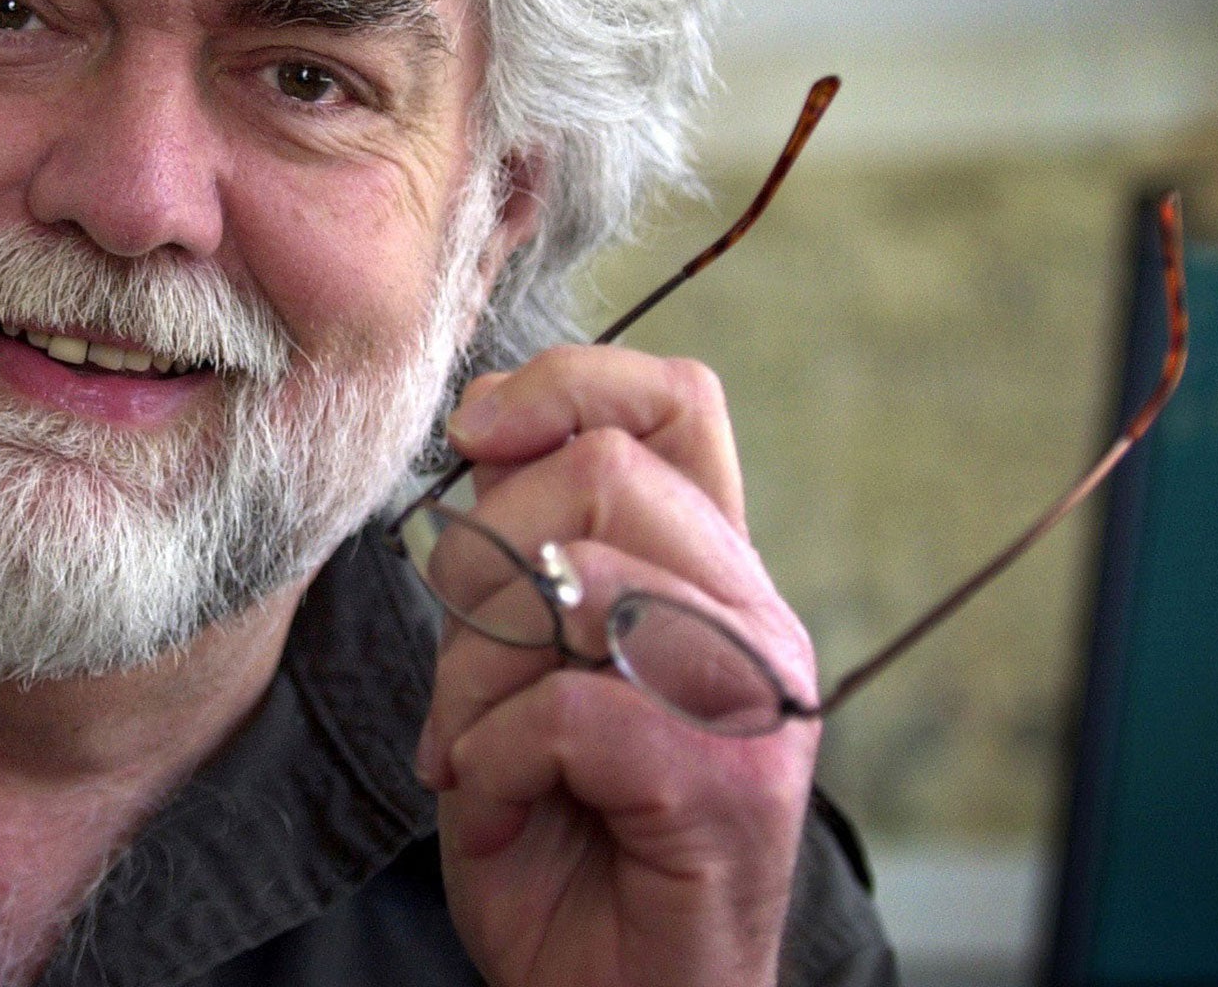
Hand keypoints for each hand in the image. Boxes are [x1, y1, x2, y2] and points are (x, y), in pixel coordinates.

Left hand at [418, 346, 818, 986]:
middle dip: (484, 553)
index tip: (476, 432)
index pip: (674, 402)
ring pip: (579, 577)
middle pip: (604, 467)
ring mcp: (755, 701)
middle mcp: (753, 618)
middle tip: (462, 661)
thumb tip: (479, 424)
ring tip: (474, 751)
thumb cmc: (558, 834)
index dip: (565, 383)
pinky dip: (494, 760)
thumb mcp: (519, 667)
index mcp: (709, 574)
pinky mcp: (727, 786)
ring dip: (476, 675)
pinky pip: (565, 711)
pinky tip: (500, 807)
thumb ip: (524, 555)